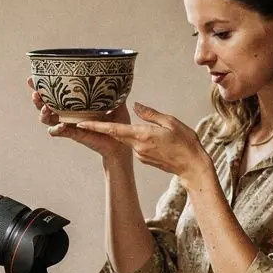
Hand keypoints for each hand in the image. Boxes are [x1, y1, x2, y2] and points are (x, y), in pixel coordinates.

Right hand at [29, 78, 131, 162]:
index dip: (42, 86)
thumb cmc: (116, 122)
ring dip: (42, 113)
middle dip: (36, 98)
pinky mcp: (72, 134)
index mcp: (74, 103)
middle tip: (35, 92)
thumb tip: (119, 74)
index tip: (33, 78)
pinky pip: (57, 132)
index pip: (54, 92)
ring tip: (45, 109)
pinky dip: (56, 129)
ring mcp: (68, 124)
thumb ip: (114, 90)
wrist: (120, 142)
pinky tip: (62, 124)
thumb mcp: (116, 102)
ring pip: (46, 119)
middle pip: (44, 104)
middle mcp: (67, 113)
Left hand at [72, 103, 208, 182]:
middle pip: (117, 134)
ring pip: (128, 139)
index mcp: (142, 135)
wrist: (192, 166)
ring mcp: (140, 155)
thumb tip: (136, 106)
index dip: (95, 126)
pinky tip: (151, 136)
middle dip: (104, 127)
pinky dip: (137, 138)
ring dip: (126, 132)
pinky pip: (136, 145)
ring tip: (128, 123)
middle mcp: (138, 146)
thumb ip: (150, 114)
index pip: (114, 129)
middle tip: (91, 117)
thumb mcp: (170, 122)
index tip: (80, 123)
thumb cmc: (185, 143)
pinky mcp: (145, 159)